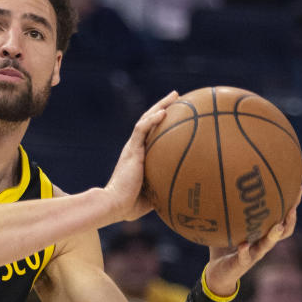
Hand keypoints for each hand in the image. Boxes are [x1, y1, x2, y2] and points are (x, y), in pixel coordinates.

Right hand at [103, 91, 177, 222]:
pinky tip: (164, 112)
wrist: (116, 205)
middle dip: (162, 106)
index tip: (176, 113)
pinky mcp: (131, 151)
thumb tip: (186, 190)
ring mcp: (132, 148)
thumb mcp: (154, 193)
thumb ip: (166, 186)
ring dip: (160, 106)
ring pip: (146, 120)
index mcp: (137, 156)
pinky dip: (152, 120)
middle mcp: (134, 148)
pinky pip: (142, 130)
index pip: (150, 133)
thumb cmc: (132, 205)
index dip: (161, 122)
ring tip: (174, 96)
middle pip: (149, 121)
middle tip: (177, 97)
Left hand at [204, 188, 301, 295]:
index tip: (298, 188)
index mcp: (262, 233)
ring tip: (278, 225)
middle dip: (290, 219)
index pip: (282, 218)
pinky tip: (243, 244)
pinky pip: (244, 257)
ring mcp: (254, 254)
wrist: (218, 273)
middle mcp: (262, 243)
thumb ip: (227, 211)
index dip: (292, 205)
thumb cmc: (224, 247)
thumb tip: (222, 186)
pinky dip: (245, 250)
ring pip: (268, 245)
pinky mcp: (241, 263)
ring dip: (273, 235)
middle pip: (283, 231)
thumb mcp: (226, 226)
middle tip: (293, 207)